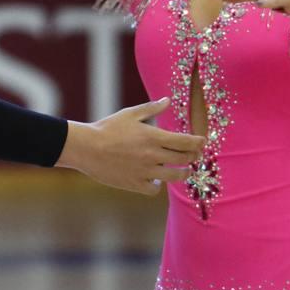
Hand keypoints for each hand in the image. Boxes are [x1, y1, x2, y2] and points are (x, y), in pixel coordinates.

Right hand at [56, 98, 204, 195]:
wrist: (87, 148)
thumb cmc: (108, 128)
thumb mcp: (130, 114)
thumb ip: (152, 108)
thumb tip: (168, 100)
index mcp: (153, 137)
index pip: (185, 142)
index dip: (198, 142)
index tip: (203, 142)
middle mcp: (152, 156)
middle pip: (184, 159)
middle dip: (193, 157)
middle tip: (195, 155)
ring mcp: (144, 172)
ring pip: (174, 176)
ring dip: (183, 173)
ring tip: (184, 171)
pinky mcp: (134, 184)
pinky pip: (154, 189)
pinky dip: (157, 185)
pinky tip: (157, 180)